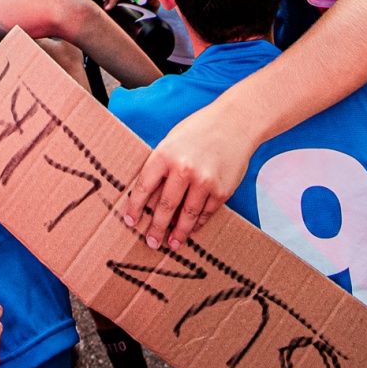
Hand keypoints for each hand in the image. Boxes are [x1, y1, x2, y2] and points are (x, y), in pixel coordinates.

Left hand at [115, 102, 253, 251]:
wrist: (236, 123)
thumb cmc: (200, 130)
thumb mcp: (172, 141)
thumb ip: (161, 165)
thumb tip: (150, 196)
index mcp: (165, 154)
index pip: (144, 187)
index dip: (135, 208)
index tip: (130, 221)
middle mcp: (183, 169)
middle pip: (165, 207)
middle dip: (156, 228)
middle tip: (151, 242)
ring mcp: (204, 182)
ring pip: (187, 215)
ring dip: (178, 233)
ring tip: (172, 244)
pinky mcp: (221, 191)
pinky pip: (205, 213)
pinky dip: (197, 223)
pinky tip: (191, 230)